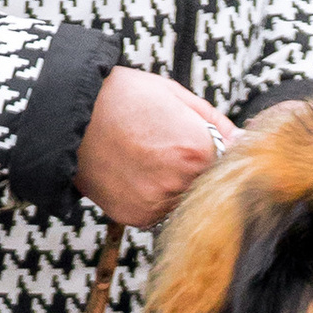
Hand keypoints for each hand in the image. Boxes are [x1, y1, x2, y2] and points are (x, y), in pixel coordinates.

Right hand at [76, 67, 239, 228]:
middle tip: (173, 147)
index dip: (223, 150)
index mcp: (198, 150)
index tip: (212, 143)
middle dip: (201, 168)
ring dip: (179, 185)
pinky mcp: (136, 216)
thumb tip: (245, 140)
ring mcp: (156, 203)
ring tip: (152, 156)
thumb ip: (216, 122)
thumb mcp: (176, 96)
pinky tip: (138, 171)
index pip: (233, 163)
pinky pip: (160, 211)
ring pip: (185, 200)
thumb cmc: (121, 98)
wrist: (67, 117)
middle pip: (211, 185)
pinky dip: (155, 196)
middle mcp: (180, 182)